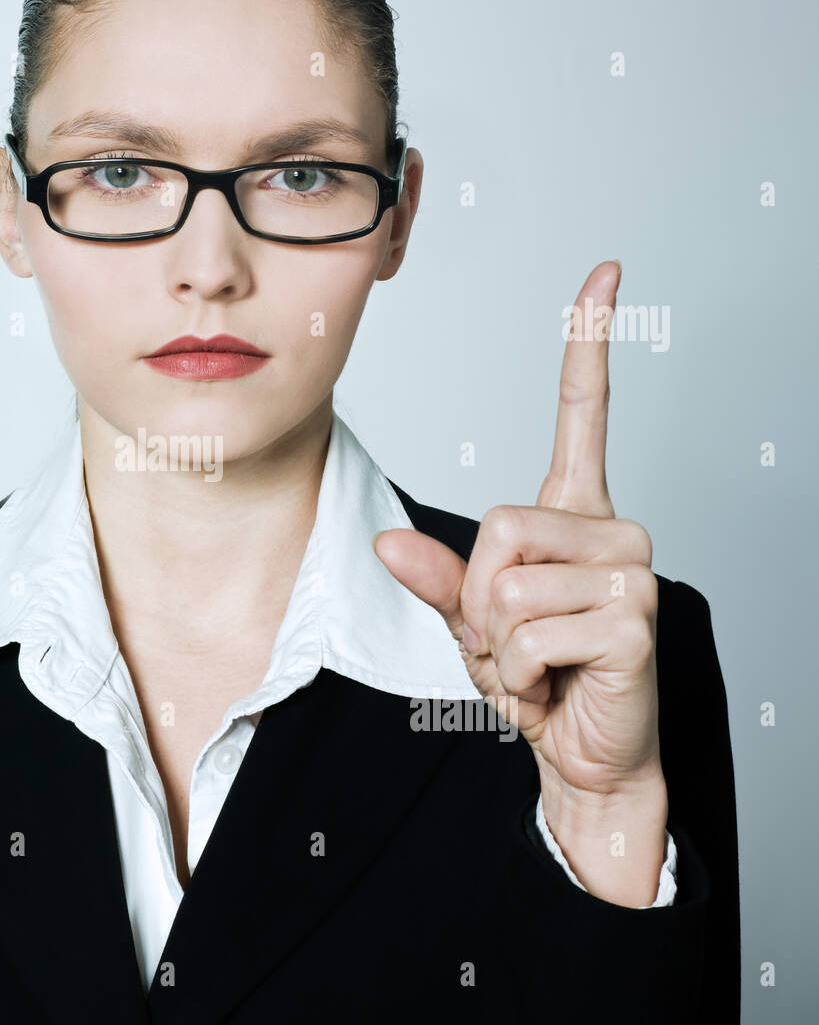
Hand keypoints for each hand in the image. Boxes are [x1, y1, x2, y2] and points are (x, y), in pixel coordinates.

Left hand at [373, 260, 667, 904]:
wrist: (585, 753)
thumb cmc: (541, 677)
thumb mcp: (474, 622)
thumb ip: (439, 578)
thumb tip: (389, 539)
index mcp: (576, 516)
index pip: (585, 414)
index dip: (589, 342)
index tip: (606, 271)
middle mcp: (613, 531)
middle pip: (498, 523)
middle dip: (478, 598)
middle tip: (511, 639)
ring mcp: (632, 572)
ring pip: (507, 581)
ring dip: (496, 640)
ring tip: (535, 662)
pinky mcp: (636, 620)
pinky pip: (527, 631)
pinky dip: (518, 673)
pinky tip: (554, 684)